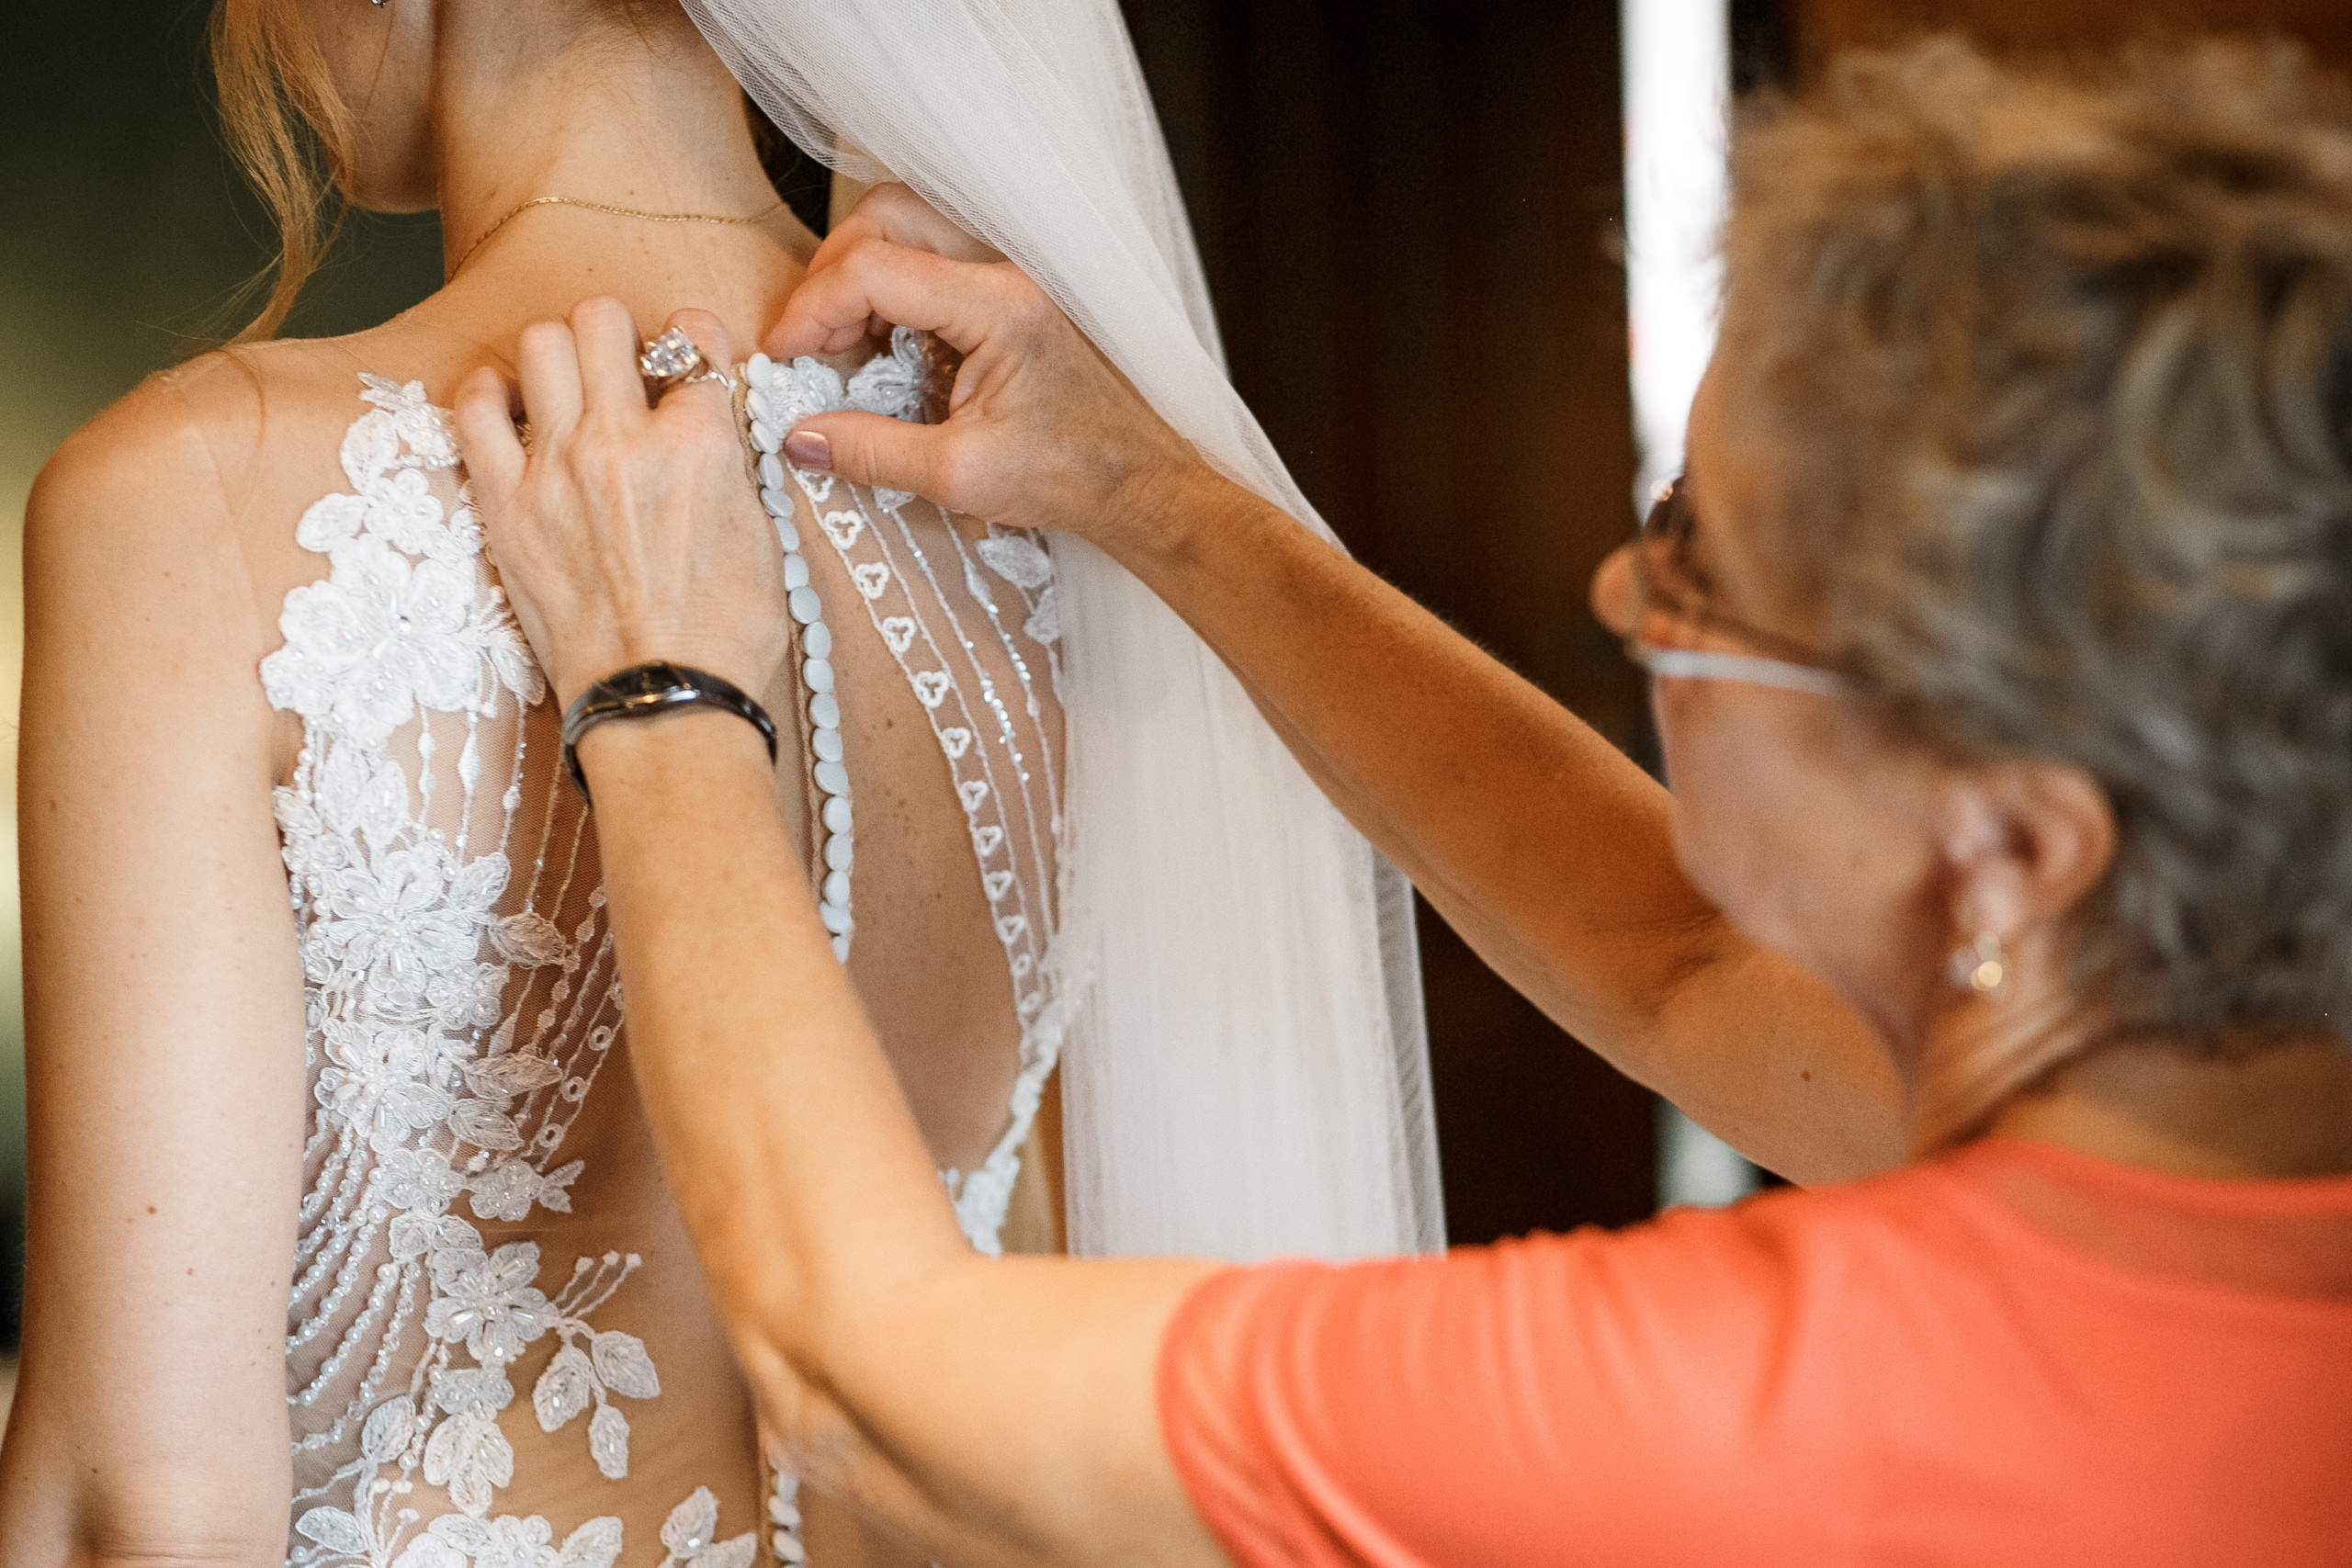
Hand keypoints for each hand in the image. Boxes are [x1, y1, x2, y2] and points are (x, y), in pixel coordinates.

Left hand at [455, 298, 789, 710]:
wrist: (662, 702)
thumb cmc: (724, 636)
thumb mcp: (759, 533)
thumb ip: (728, 460)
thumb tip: (706, 419)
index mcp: (701, 445)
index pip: (694, 342)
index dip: (694, 345)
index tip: (687, 363)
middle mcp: (625, 441)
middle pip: (605, 320)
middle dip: (619, 333)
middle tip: (623, 368)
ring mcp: (556, 467)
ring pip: (540, 342)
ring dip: (559, 353)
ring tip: (569, 388)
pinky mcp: (505, 502)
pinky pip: (476, 407)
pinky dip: (493, 392)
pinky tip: (514, 409)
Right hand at [761, 195, 1218, 555]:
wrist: (1138, 482)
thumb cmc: (1068, 477)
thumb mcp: (957, 476)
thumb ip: (871, 451)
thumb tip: (796, 437)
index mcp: (999, 306)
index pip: (874, 269)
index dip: (812, 308)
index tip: (783, 356)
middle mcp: (1009, 269)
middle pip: (888, 216)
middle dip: (831, 272)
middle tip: (809, 339)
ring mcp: (1016, 270)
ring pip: (912, 221)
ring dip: (861, 268)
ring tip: (845, 341)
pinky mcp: (1014, 287)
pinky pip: (937, 250)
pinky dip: (895, 282)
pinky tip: (888, 342)